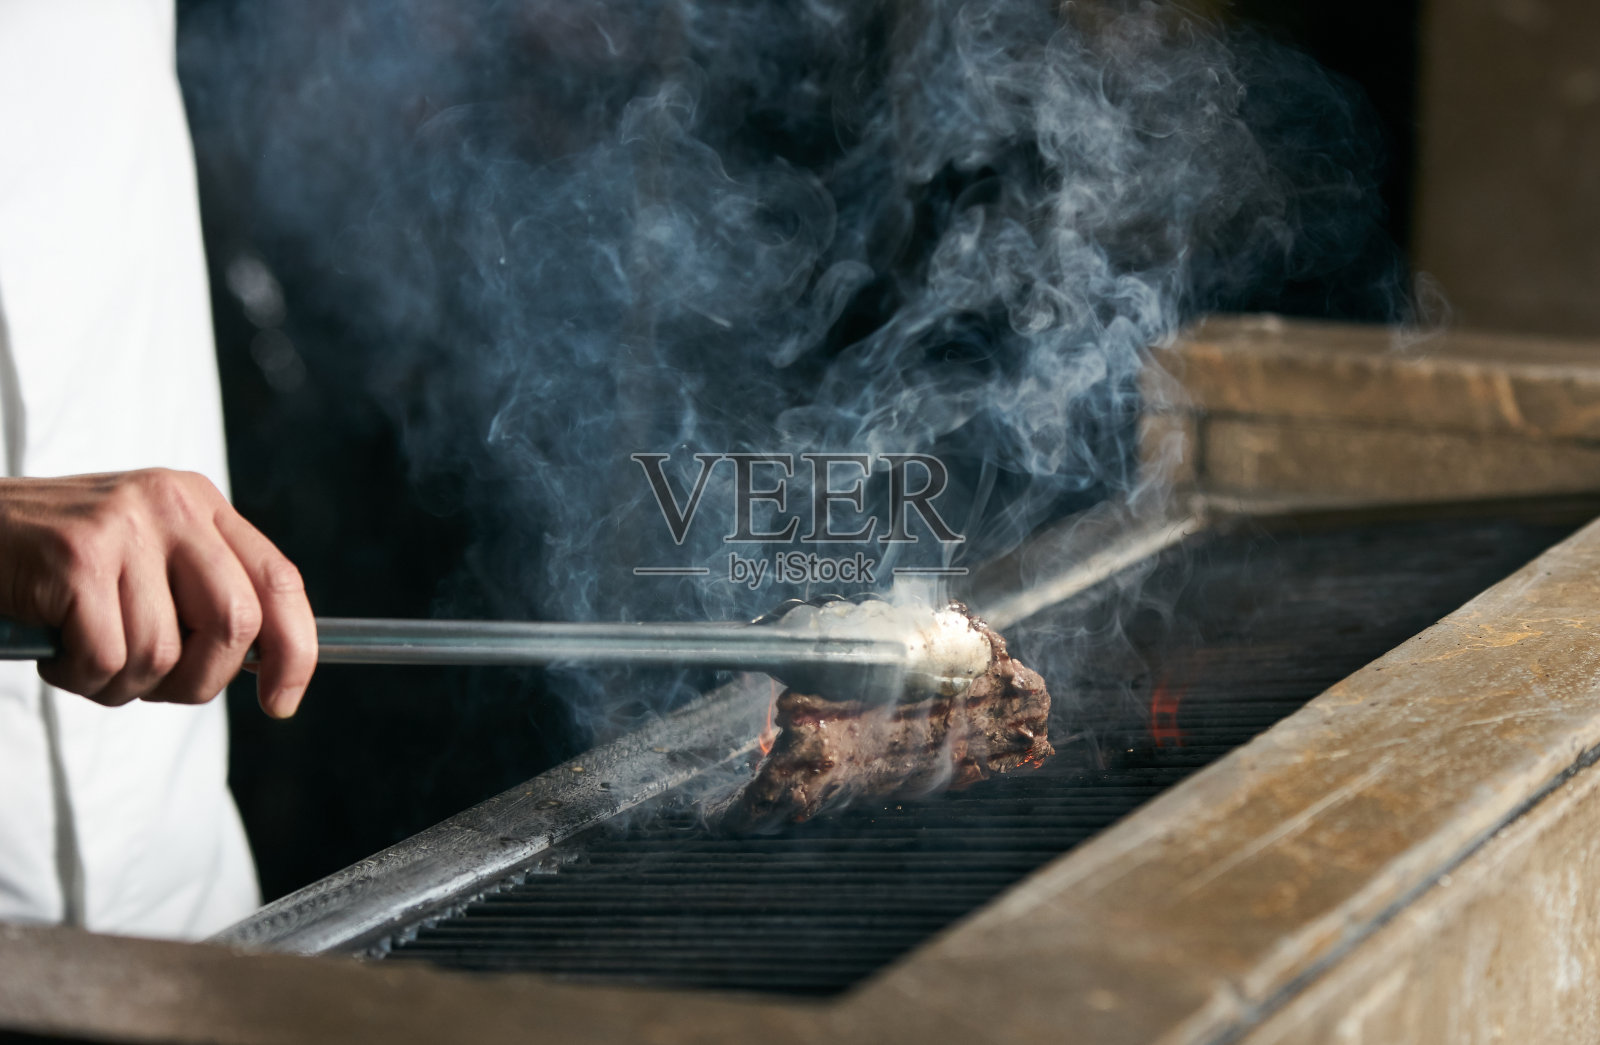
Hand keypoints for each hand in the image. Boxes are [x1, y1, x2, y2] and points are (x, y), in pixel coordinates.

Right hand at [0, 469, 315, 716]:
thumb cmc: (57, 568)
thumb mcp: (144, 561)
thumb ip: (202, 597)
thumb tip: (270, 667)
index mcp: (199, 504)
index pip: (279, 582)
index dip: (295, 650)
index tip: (281, 703)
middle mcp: (171, 504)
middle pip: (234, 622)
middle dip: (200, 680)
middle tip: (155, 688)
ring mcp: (123, 526)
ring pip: (162, 653)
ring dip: (122, 683)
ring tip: (85, 657)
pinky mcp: (75, 557)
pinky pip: (107, 659)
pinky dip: (79, 678)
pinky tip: (56, 652)